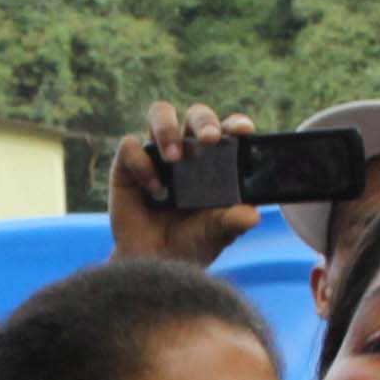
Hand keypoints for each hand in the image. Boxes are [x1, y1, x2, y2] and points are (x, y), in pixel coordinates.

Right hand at [109, 100, 259, 267]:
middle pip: (196, 115)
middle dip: (203, 121)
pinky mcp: (128, 165)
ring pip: (160, 114)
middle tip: (209, 139)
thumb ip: (231, 223)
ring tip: (173, 158)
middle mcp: (187, 150)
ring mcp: (156, 155)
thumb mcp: (214, 235)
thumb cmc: (190, 244)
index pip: (228, 130)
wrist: (153, 265)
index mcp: (215, 160)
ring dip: (167, 130)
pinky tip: (153, 190)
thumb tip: (251, 215)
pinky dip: (142, 164)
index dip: (236, 123)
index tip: (244, 130)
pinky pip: (130, 146)